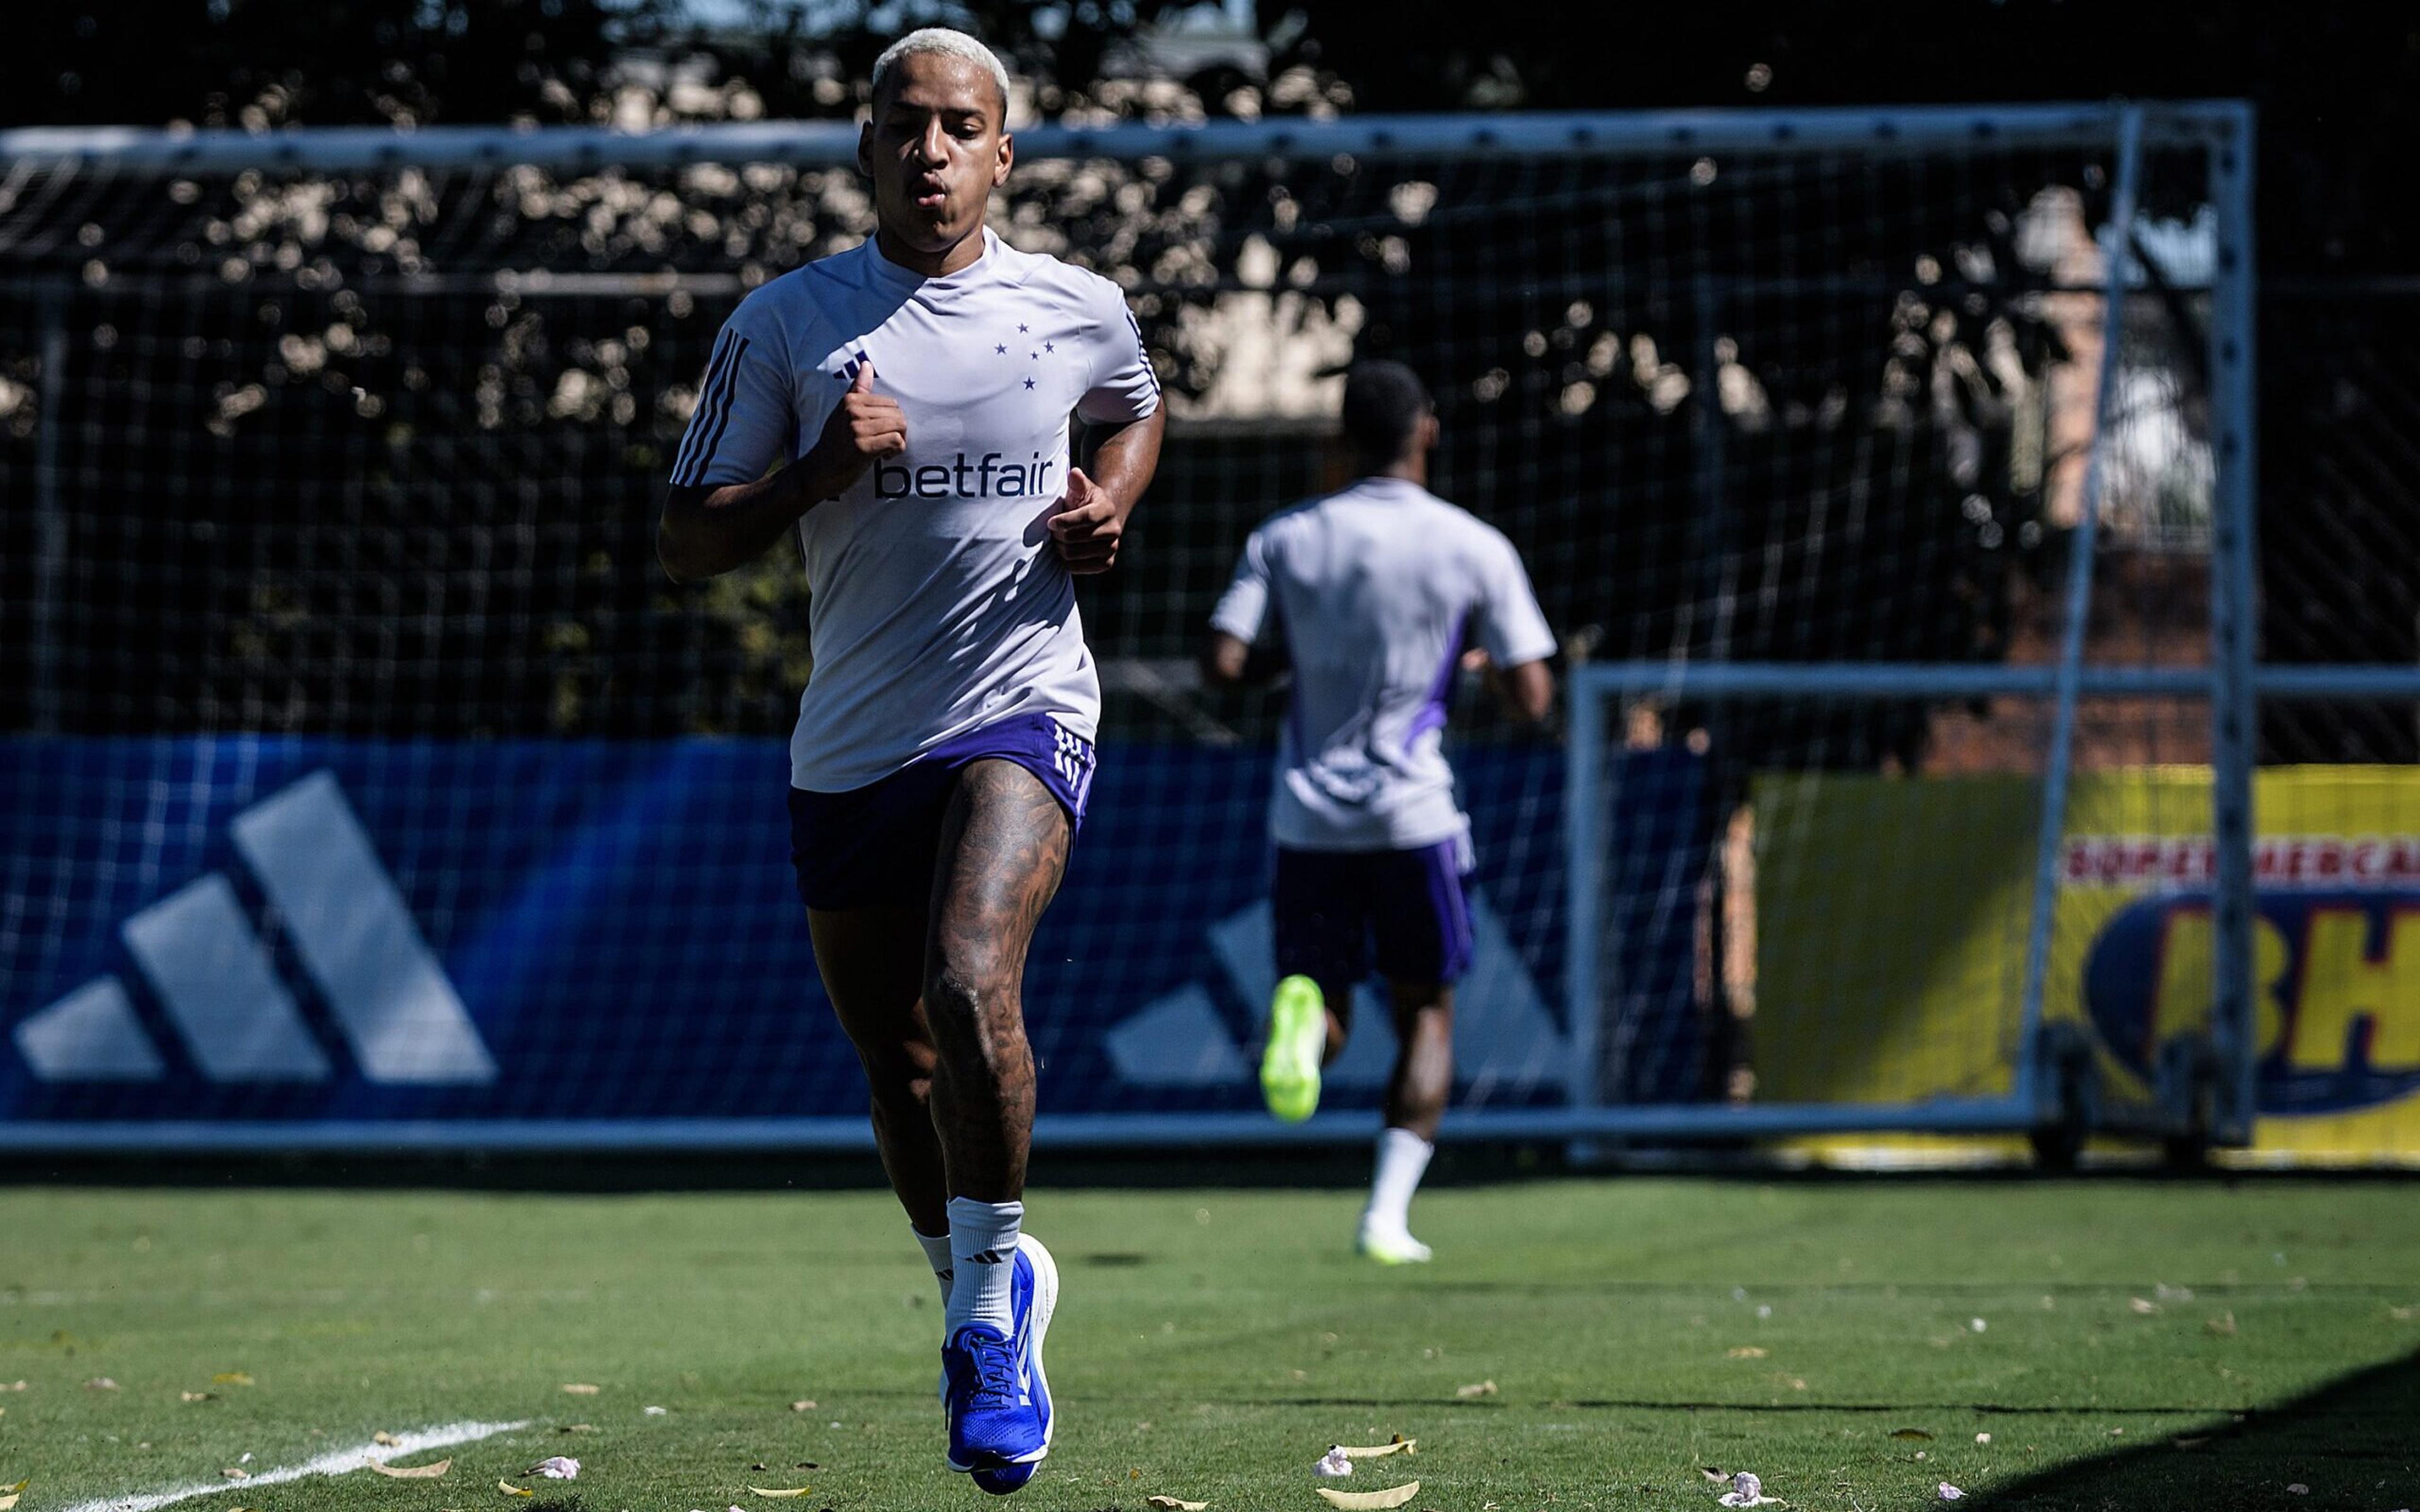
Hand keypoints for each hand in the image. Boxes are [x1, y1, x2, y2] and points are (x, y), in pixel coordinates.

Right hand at [812, 361, 905, 494]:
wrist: (818, 472)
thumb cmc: (834, 443)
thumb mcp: (842, 412)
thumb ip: (857, 389)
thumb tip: (867, 364)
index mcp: (850, 400)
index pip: (891, 403)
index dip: (892, 420)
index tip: (880, 433)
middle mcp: (853, 410)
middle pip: (898, 413)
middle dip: (898, 430)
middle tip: (886, 444)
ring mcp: (857, 428)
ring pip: (899, 425)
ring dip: (898, 441)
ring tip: (886, 450)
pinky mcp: (862, 447)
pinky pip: (895, 440)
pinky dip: (896, 450)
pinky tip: (885, 457)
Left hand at [1047, 466, 1124, 573]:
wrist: (1100, 521)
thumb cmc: (1084, 503)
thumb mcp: (1081, 489)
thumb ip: (1077, 481)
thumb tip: (1074, 473)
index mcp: (1107, 509)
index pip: (1086, 517)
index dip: (1065, 521)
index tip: (1050, 522)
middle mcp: (1113, 530)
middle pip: (1075, 538)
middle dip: (1058, 535)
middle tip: (1053, 531)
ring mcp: (1112, 548)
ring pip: (1073, 554)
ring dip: (1060, 548)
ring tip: (1058, 540)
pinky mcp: (1107, 563)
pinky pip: (1078, 568)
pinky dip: (1066, 561)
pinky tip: (1064, 551)